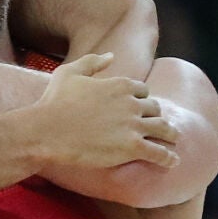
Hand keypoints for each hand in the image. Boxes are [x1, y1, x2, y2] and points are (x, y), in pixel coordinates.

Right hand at [29, 53, 179, 171]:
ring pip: (164, 129)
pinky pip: (159, 153)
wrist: (45, 131)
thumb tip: (111, 56)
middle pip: (155, 109)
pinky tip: (172, 162)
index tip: (137, 109)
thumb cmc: (53, 102)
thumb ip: (92, 62)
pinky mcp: (132, 147)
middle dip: (154, 117)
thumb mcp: (68, 73)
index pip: (143, 91)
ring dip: (170, 135)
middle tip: (155, 127)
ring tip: (172, 141)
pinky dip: (168, 158)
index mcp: (121, 85)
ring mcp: (133, 126)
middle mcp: (132, 103)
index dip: (140, 100)